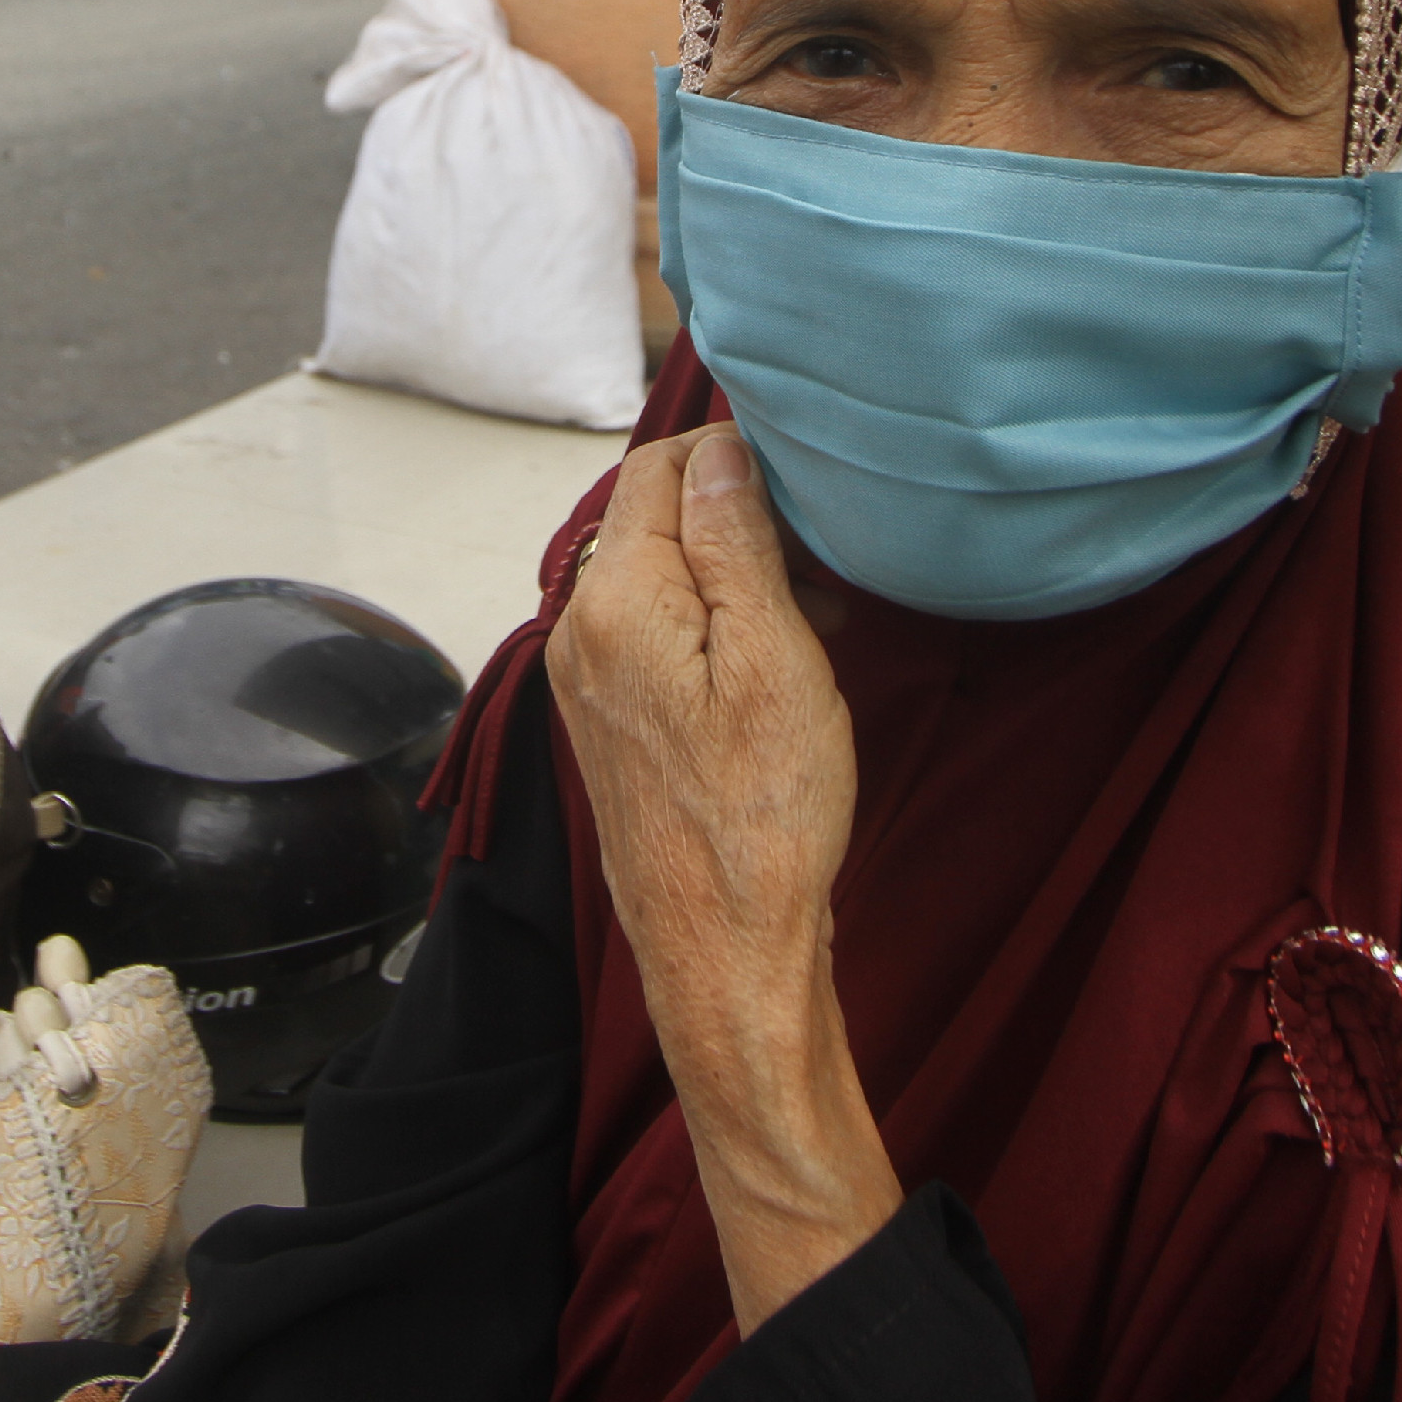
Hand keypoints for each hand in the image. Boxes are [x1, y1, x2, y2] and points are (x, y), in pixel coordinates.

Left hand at [554, 425, 898, 1329]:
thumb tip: (720, 449)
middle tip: (823, 551)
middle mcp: (578, 630)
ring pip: (656, 573)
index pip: (658, 466)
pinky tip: (777, 660)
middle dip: (735, 513)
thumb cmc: (763, 818)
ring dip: (731, 570)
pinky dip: (712, 621)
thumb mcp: (775, 659)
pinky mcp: (606, 720)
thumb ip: (737, 543)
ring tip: (816, 610)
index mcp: (616, 600)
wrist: (725, 952)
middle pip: (651, 516)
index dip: (732, 453)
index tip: (806, 476)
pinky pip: (653, 630)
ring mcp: (585, 679)